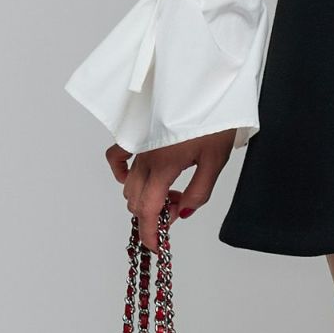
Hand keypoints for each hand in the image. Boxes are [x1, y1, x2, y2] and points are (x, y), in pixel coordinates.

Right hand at [105, 128, 237, 252]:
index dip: (150, 234)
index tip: (159, 246)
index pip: (147, 210)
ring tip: (173, 190)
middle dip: (155, 214)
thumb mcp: (216, 161)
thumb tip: (182, 214)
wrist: (210, 85)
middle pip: (137, 201)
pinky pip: (118, 156)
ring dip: (146, 197)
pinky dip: (121, 172)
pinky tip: (137, 177)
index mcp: (164, 166)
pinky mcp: (139, 134)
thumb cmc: (215, 120)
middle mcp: (146, 157)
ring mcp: (139, 145)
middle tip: (181, 207)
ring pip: (129, 184)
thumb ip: (199, 193)